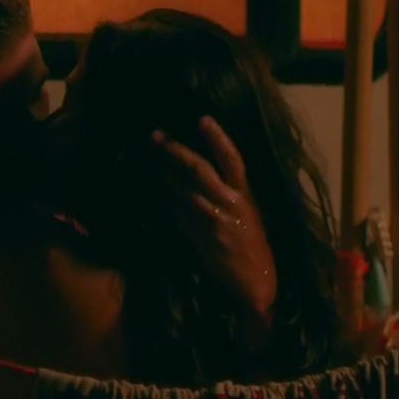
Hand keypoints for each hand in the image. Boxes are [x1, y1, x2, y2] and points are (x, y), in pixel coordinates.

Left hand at [151, 116, 276, 343]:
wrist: (257, 280)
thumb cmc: (252, 244)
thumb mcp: (248, 212)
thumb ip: (228, 193)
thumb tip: (199, 173)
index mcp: (246, 194)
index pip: (233, 159)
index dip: (218, 138)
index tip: (202, 118)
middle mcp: (231, 203)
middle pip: (200, 170)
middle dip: (175, 151)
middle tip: (153, 135)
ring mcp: (214, 220)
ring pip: (182, 189)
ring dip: (159, 172)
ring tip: (141, 158)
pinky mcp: (200, 237)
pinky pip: (173, 215)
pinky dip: (156, 202)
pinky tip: (141, 193)